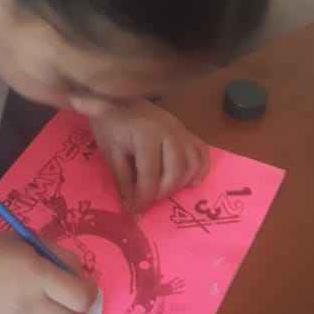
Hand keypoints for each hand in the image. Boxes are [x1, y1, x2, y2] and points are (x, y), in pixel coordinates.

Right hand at [0, 230, 96, 313]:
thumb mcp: (28, 242)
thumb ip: (59, 257)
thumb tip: (82, 277)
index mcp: (37, 275)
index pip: (81, 298)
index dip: (89, 293)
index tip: (85, 286)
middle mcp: (31, 304)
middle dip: (79, 312)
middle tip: (70, 300)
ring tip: (55, 312)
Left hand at [90, 100, 209, 211]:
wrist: (119, 100)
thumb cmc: (111, 126)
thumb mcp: (111, 153)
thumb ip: (123, 180)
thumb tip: (131, 209)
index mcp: (147, 136)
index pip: (150, 176)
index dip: (143, 198)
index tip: (134, 212)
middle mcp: (170, 133)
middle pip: (176, 172)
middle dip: (161, 193)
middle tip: (147, 200)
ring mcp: (182, 131)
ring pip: (192, 165)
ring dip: (179, 184)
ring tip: (162, 190)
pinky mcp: (187, 132)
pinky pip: (202, 153)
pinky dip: (199, 170)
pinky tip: (189, 182)